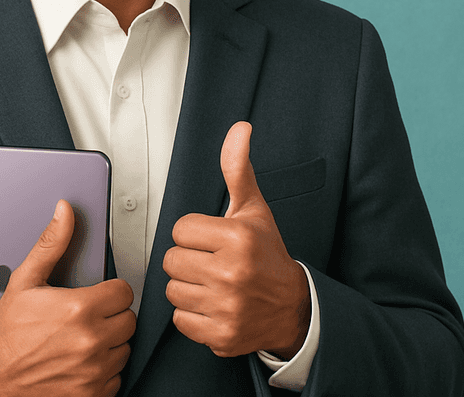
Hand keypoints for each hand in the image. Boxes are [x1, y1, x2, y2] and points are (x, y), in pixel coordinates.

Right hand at [0, 199, 134, 396]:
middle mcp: (91, 342)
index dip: (110, 290)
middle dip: (111, 315)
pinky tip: (82, 360)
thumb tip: (64, 212)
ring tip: (82, 338)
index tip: (97, 294)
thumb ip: (52, 243)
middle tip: (88, 315)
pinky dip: (103, 371)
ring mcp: (93, 372)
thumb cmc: (8, 330)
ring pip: (124, 348)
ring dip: (109, 343)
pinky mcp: (92, 395)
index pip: (124, 291)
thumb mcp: (25, 280)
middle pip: (128, 320)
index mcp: (79, 308)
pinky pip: (116, 378)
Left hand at [163, 121, 310, 358]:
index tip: (213, 239)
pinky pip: (180, 320)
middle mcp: (231, 273)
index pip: (180, 229)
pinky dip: (192, 315)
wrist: (292, 308)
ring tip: (211, 283)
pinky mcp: (221, 336)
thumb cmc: (266, 253)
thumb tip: (240, 128)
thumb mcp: (253, 208)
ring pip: (172, 289)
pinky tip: (213, 305)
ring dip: (187, 286)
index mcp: (237, 238)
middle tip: (210, 261)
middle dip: (188, 259)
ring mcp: (226, 307)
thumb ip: (237, 168)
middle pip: (171, 259)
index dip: (194, 233)